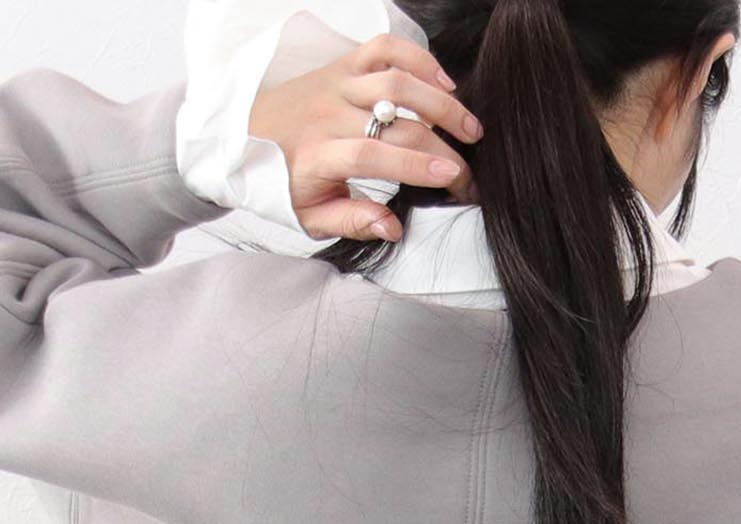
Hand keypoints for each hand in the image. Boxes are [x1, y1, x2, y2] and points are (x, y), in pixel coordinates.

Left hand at [247, 31, 483, 242]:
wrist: (241, 136)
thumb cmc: (280, 182)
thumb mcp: (308, 216)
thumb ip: (352, 221)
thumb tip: (392, 227)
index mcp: (318, 155)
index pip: (372, 157)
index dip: (415, 165)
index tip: (452, 178)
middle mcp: (328, 113)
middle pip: (396, 121)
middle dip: (443, 147)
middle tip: (469, 173)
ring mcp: (336, 84)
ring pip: (396, 81)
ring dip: (440, 102)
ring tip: (470, 128)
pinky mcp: (341, 65)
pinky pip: (382, 50)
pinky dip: (417, 59)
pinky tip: (442, 82)